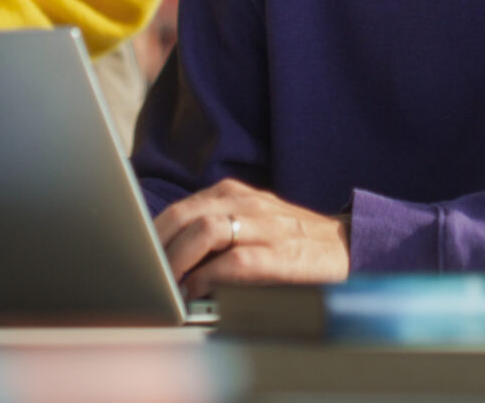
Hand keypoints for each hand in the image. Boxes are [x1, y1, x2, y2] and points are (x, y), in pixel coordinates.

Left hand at [153, 177, 349, 296]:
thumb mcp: (249, 221)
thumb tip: (166, 253)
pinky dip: (210, 277)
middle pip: (187, 216)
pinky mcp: (281, 255)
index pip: (181, 208)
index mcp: (234, 194)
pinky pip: (236, 262)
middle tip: (145, 273)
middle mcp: (247, 203)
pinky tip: (198, 291)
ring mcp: (265, 227)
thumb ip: (213, 228)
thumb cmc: (289, 240)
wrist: (347, 246)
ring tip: (167, 283)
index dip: (153, 233)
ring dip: (180, 260)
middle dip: (159, 248)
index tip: (136, 254)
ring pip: (207, 231)